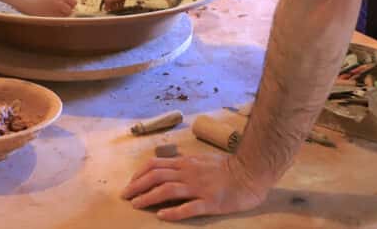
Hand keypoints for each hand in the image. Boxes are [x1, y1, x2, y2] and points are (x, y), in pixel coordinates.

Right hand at [13, 0, 76, 16]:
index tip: (67, 0)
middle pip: (73, 3)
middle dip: (68, 5)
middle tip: (61, 7)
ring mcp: (58, 3)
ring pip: (69, 12)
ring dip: (64, 12)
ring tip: (55, 11)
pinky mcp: (53, 13)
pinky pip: (61, 18)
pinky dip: (58, 17)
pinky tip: (50, 14)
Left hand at [121, 154, 269, 220]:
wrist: (251, 171)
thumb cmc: (229, 167)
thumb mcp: (203, 160)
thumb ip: (186, 164)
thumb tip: (170, 168)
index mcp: (186, 163)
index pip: (155, 164)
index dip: (139, 174)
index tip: (130, 184)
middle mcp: (189, 173)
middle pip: (156, 176)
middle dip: (137, 186)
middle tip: (125, 197)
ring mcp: (199, 187)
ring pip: (167, 190)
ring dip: (149, 197)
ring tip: (137, 205)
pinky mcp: (210, 202)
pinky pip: (188, 207)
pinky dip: (173, 212)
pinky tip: (162, 216)